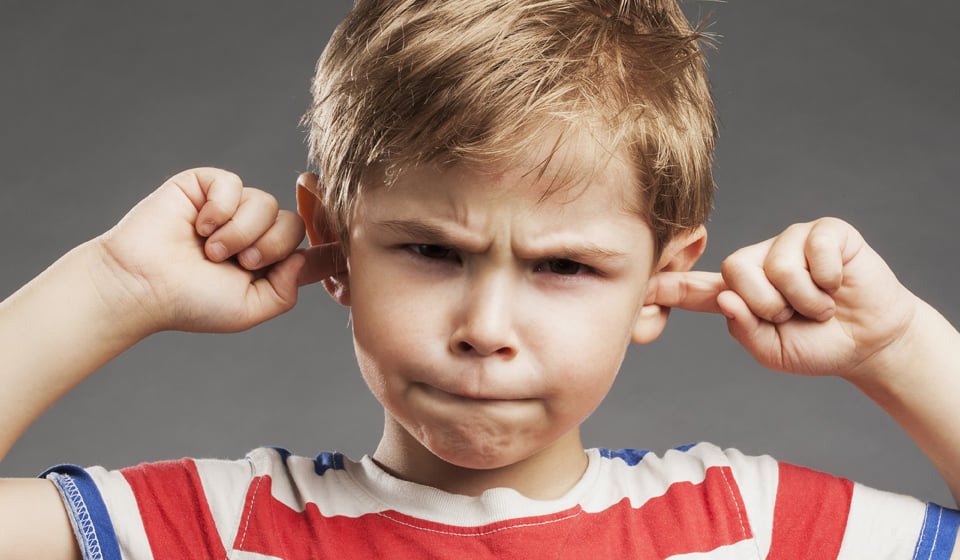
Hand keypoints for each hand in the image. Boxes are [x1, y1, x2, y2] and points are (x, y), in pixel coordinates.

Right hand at [90, 167, 343, 333]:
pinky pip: (235, 184)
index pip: (308, 244)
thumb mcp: (251, 308)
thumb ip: (287, 288)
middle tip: (241, 262)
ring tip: (212, 251)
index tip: (342, 248)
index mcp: (267, 262)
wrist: (142, 285)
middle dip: (271, 246)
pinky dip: (220, 209)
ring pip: (266, 204)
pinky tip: (199, 227)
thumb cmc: (192, 302)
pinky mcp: (207, 186)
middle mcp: (252, 232)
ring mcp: (230, 208)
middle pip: (293, 224)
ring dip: (241, 232)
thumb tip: (309, 257)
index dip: (326, 243)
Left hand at [647, 217, 919, 380]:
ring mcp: (790, 242)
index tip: (639, 286)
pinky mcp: (824, 231)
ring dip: (806, 300)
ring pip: (777, 267)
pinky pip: (814, 252)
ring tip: (822, 304)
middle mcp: (758, 261)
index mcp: (738, 292)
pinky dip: (829, 280)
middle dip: (770, 307)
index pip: (694, 288)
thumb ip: (745, 330)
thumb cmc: (818, 345)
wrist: (870, 343)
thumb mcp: (773, 351)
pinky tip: (838, 284)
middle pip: (737, 274)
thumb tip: (726, 298)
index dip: (667, 287)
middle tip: (796, 316)